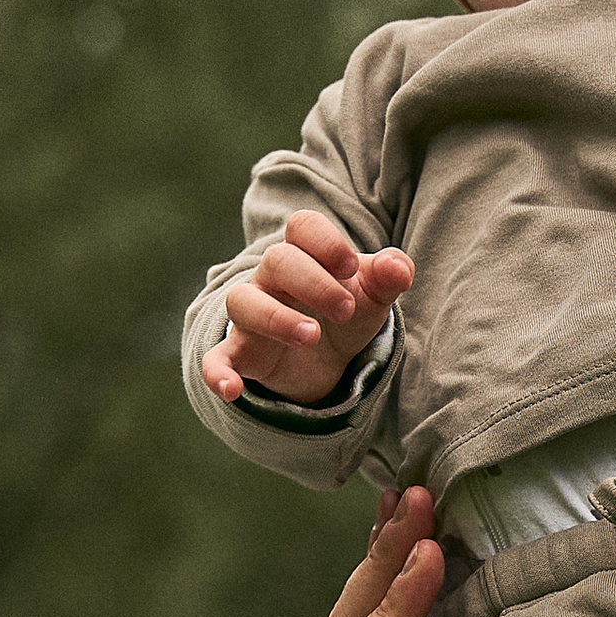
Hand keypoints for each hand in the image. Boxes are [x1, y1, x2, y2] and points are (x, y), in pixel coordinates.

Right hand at [205, 209, 413, 406]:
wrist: (329, 357)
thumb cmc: (347, 310)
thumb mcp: (374, 296)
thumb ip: (389, 276)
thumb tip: (398, 267)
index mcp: (306, 254)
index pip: (302, 226)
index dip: (325, 241)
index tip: (349, 267)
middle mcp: (272, 278)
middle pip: (277, 260)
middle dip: (314, 283)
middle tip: (346, 311)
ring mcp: (252, 315)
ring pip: (244, 301)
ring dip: (276, 318)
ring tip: (311, 337)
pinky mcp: (243, 353)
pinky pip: (217, 358)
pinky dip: (218, 372)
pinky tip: (231, 390)